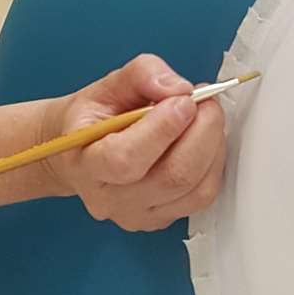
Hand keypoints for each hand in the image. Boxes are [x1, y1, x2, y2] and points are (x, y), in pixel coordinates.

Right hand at [42, 54, 225, 231]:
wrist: (80, 150)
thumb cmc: (92, 118)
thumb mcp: (108, 84)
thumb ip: (142, 74)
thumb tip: (179, 88)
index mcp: (85, 162)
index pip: (125, 159)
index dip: (162, 129)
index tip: (184, 101)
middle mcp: (108, 198)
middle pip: (170, 177)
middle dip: (201, 133)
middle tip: (207, 103)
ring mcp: (135, 214)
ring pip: (194, 190)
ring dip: (213, 148)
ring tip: (207, 118)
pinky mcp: (159, 220)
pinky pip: (201, 198)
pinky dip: (213, 165)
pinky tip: (204, 141)